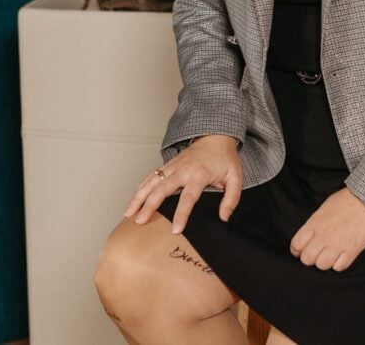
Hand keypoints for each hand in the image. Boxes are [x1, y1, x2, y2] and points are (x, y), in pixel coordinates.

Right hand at [124, 135, 241, 233]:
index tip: (175, 229)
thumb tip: (224, 218)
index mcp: (200, 174)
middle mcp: (183, 169)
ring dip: (139, 196)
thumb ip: (231, 199)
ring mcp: (173, 166)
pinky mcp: (168, 164)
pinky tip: (133, 200)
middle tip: (140, 221)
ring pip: (152, 181)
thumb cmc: (225, 159)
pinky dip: (141, 188)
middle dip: (149, 205)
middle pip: (162, 188)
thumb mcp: (235, 177)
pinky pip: (151, 176)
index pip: (188, 197)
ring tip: (129, 213)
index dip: (181, 214)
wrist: (216, 136)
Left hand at [290, 187, 364, 270]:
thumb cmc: (348, 200)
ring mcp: (338, 244)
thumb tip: (309, 234)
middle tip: (317, 253)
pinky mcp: (352, 250)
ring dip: (325, 262)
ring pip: (322, 265)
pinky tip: (342, 255)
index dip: (297, 250)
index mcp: (315, 223)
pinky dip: (339, 264)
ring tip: (331, 255)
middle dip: (310, 258)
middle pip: (307, 259)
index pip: (296, 245)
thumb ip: (315, 222)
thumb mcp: (325, 207)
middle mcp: (323, 236)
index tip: (302, 250)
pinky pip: (339, 267)